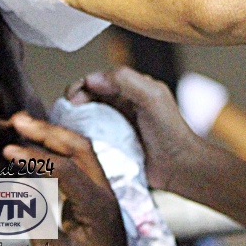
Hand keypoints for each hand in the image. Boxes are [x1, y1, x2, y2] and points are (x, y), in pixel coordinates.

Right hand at [4, 112, 134, 245]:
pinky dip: (56, 155)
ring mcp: (102, 196)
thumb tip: (19, 185)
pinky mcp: (95, 201)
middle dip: (47, 131)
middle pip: (79, 148)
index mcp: (98, 207)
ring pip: (81, 154)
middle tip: (18, 120)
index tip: (9, 150)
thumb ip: (36, 219)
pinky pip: (77, 168)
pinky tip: (36, 152)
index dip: (35, 156)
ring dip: (53, 138)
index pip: (66, 168)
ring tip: (24, 127)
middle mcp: (105, 194)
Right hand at [76, 67, 204, 193]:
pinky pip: (91, 135)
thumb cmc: (170, 132)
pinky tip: (74, 140)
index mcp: (133, 88)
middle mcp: (124, 103)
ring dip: (74, 118)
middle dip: (74, 101)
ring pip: (87, 115)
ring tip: (66, 126)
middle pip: (90, 96)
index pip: (100, 79)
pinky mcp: (113, 144)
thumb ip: (126, 80)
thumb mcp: (151, 97)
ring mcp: (117, 124)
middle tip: (67, 113)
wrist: (178, 167)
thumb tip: (92, 78)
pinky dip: (80, 135)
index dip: (83, 85)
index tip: (72, 98)